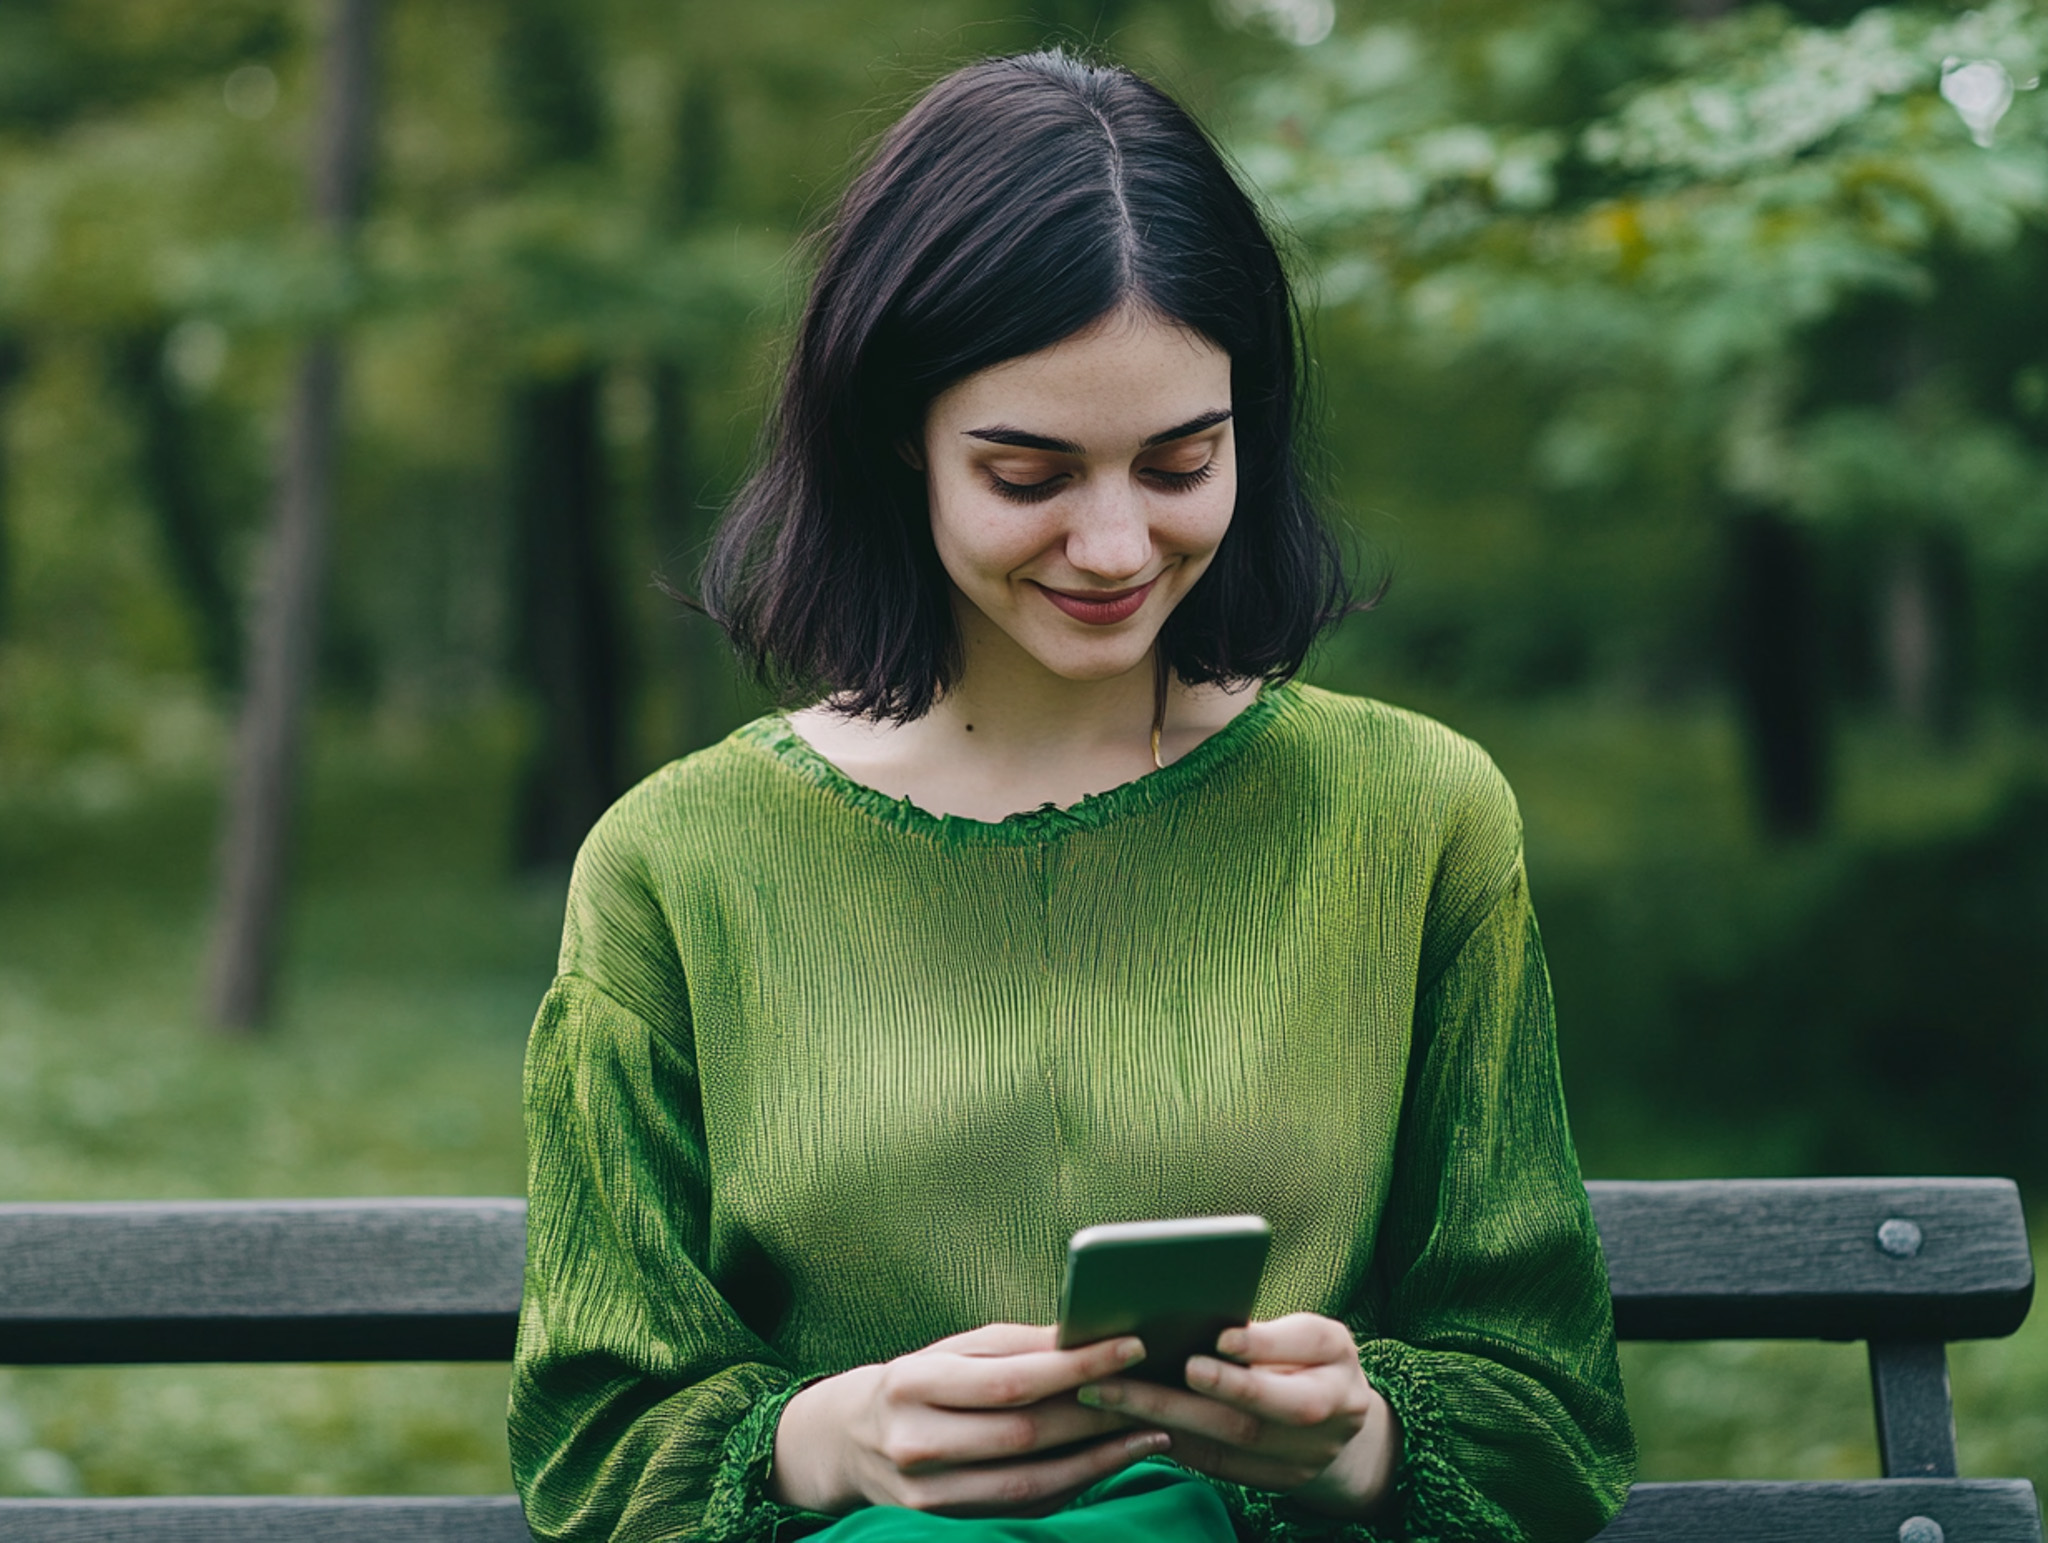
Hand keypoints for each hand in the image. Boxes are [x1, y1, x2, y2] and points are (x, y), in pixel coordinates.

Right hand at [770, 1323, 1172, 1516]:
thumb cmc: (917, 1382)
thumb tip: (1087, 1334)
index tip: (1131, 1347)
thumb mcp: (953, 1349)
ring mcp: (928, 1495)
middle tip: (1153, 1393)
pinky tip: (1111, 1463)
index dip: (1075, 1366)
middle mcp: (916, 1443)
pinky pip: (1023, 1507)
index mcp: (914, 1384)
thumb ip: (1017, 1344)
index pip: (1010, 1379)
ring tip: (1151, 1433)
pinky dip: (1074, 1485)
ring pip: (1031, 1482)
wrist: (849, 1442)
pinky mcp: (945, 1525)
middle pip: (1025, 1435)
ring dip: (1099, 1459)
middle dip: (1097, 1415)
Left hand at [1073, 1313, 1399, 1518]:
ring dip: (1162, 1416)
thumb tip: (1205, 1320)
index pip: (1304, 1347)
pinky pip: (1216, 1463)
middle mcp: (1329, 1416)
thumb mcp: (1308, 1333)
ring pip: (1228, 1442)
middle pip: (1261, 1410)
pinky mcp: (1272, 1481)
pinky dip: (1171, 1439)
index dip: (1262, 1346)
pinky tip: (1126, 1420)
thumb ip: (1269, 1332)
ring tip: (1106, 1394)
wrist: (1344, 1424)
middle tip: (1130, 1376)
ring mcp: (1301, 1458)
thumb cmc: (1310, 1358)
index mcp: (1338, 1362)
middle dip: (1196, 1393)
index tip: (1220, 1336)